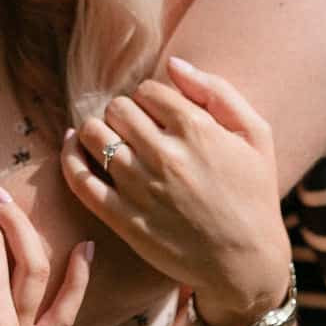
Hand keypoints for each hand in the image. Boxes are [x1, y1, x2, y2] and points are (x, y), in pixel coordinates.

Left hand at [62, 54, 291, 325]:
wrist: (247, 263)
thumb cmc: (255, 193)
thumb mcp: (255, 133)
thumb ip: (216, 90)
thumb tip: (173, 63)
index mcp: (196, 130)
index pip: (148, 89)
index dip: (151, 97)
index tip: (159, 113)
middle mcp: (164, 156)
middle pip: (117, 108)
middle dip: (125, 112)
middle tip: (137, 128)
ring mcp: (140, 188)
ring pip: (94, 134)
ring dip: (98, 129)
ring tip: (112, 138)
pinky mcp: (123, 219)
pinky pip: (79, 178)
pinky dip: (70, 155)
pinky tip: (74, 145)